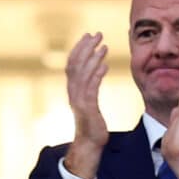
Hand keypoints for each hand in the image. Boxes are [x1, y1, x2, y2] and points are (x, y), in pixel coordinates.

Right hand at [63, 33, 109, 178]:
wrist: (89, 144)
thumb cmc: (93, 124)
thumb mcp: (91, 100)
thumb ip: (92, 83)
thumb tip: (99, 67)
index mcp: (73, 89)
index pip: (73, 63)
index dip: (80, 47)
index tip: (89, 35)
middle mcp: (73, 92)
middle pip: (75, 64)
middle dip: (86, 47)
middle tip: (97, 34)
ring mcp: (78, 100)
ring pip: (82, 74)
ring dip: (92, 58)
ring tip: (103, 45)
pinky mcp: (87, 108)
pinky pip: (91, 88)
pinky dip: (96, 75)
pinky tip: (105, 65)